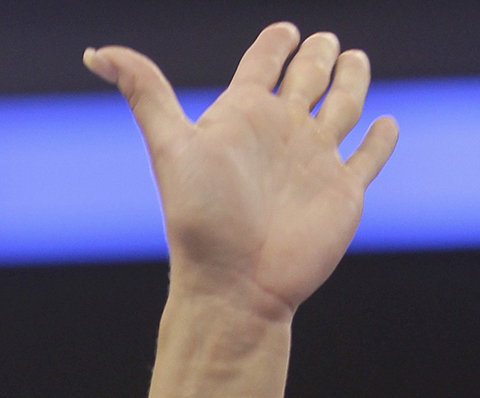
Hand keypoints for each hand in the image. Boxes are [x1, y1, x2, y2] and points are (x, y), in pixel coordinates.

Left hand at [88, 25, 395, 323]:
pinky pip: (369, 157)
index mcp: (243, 116)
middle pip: (308, 77)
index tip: (284, 31)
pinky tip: (384, 123)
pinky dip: (380, 139)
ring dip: (351, 82)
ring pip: (343, 107)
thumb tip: (95, 52)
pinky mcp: (344, 190)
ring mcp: (315, 160)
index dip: (275, 43)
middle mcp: (280, 133)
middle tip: (324, 40)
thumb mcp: (172, 145)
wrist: (234, 284)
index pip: (263, 62)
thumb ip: (144, 93)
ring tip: (354, 60)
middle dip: (318, 55)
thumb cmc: (200, 218)